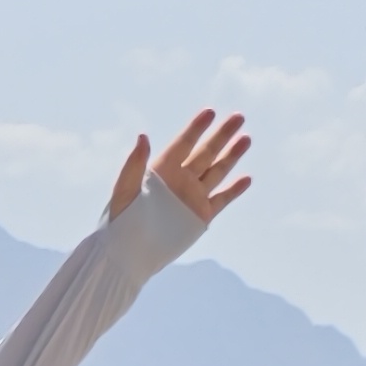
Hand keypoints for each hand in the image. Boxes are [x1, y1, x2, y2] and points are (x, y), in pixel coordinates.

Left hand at [109, 107, 253, 230]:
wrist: (127, 254)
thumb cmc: (119, 220)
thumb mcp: (125, 190)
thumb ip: (134, 164)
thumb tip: (143, 136)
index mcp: (161, 171)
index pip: (182, 144)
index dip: (196, 128)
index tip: (210, 111)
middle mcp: (179, 181)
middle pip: (205, 153)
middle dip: (221, 135)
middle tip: (238, 116)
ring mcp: (192, 197)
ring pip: (216, 171)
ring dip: (231, 156)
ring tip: (246, 138)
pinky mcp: (200, 216)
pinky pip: (221, 199)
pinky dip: (234, 190)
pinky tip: (246, 178)